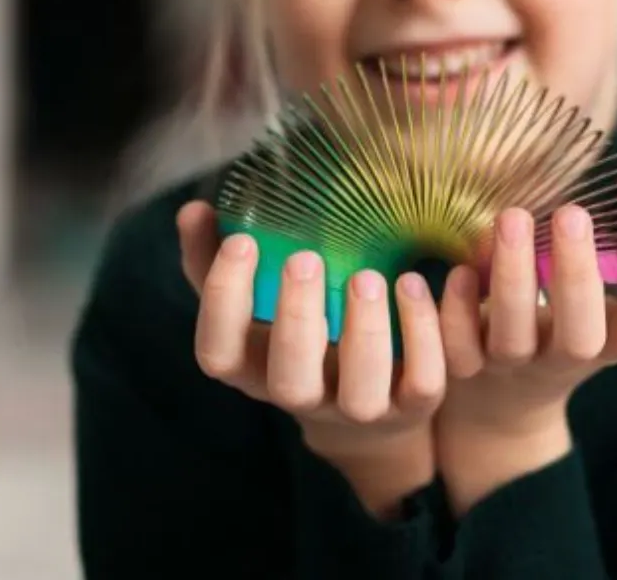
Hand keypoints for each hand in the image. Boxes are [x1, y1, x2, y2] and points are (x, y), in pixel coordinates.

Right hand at [177, 201, 446, 515]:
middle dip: (296, 320)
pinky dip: (423, 334)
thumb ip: (217, 257)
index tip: (243, 242)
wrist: (370, 398)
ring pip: (360, 392)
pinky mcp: (413, 404)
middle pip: (289, 379)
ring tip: (368, 275)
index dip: (223, 301)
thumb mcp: (256, 298)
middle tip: (306, 259)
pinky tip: (414, 283)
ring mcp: (360, 407)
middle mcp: (304, 395)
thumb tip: (193, 209)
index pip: (219, 353)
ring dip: (365, 332)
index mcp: (255, 367)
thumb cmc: (300, 328)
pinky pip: (423, 382)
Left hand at [435, 206, 616, 511]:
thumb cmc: (566, 327)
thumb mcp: (611, 311)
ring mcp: (510, 367)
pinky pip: (456, 345)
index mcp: (611, 342)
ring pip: (512, 336)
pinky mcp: (461, 368)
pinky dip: (458, 307)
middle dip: (577, 274)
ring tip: (513, 216)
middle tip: (573, 212)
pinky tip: (461, 268)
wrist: (499, 404)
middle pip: (581, 336)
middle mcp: (564, 359)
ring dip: (512, 275)